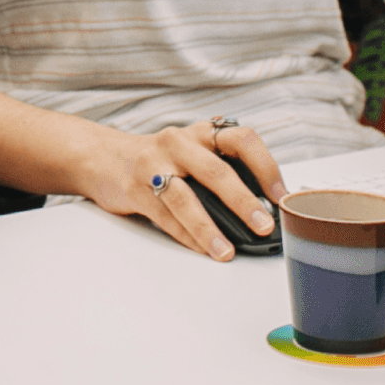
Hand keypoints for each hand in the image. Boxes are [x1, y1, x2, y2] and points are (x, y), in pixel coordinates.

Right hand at [84, 118, 282, 261]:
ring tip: (226, 251)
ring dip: (210, 228)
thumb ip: (223, 170)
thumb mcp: (193, 152)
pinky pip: (165, 217)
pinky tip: (203, 249)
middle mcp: (179, 143)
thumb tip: (264, 207)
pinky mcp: (135, 189)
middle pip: (216, 171)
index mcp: (202, 133)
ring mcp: (154, 165)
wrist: (104, 156)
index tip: (281, 196)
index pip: (242, 140)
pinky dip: (186, 236)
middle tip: (263, 226)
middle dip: (243, 201)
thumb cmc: (160, 159)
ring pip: (185, 198)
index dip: (266, 167)